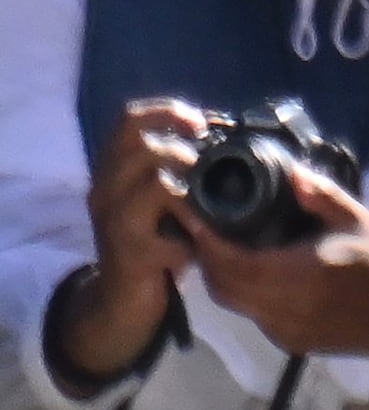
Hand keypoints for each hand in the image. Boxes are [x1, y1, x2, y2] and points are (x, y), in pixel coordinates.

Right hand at [52, 99, 207, 387]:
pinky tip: (199, 246)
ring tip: (204, 206)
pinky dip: (194, 235)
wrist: (123, 297)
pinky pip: (169, 232)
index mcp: (113, 169)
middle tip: (206, 170)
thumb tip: (222, 139)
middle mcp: (105, 189)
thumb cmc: (154, 241)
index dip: (168, 112)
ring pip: (157, 183)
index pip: (129, 120)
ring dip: (192, 190)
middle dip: (186, 152)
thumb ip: (177, 170)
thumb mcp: (160, 199)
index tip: (202, 122)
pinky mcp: (130, 252)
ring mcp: (114, 221)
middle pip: (142, 145)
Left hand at [181, 168, 368, 373]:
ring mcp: (285, 329)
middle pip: (220, 285)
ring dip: (221, 277)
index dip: (205, 240)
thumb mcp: (357, 221)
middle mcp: (286, 307)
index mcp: (302, 274)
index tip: (192, 215)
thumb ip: (321, 196)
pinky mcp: (290, 342)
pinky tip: (255, 275)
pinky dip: (244, 294)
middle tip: (200, 230)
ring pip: (232, 303)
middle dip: (205, 258)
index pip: (231, 261)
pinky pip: (252, 315)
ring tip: (221, 249)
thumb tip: (290, 172)